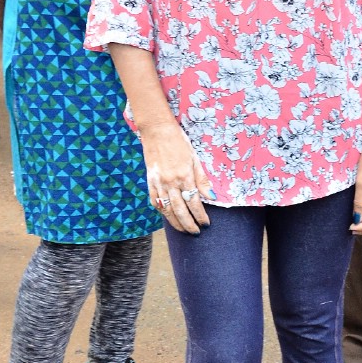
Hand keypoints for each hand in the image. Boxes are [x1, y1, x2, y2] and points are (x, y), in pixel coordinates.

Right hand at [140, 120, 211, 234]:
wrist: (157, 130)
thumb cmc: (179, 141)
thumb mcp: (194, 158)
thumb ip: (202, 179)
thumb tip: (211, 197)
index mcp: (184, 176)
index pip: (194, 202)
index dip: (200, 215)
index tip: (206, 224)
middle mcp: (171, 182)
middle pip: (180, 210)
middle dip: (189, 224)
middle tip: (195, 232)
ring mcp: (158, 182)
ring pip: (167, 209)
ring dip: (175, 222)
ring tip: (183, 230)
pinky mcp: (149, 181)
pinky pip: (155, 201)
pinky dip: (161, 211)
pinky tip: (167, 216)